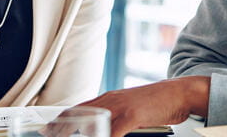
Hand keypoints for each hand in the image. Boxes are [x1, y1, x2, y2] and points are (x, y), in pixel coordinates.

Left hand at [42, 76, 209, 136]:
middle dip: (60, 128)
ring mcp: (120, 107)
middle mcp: (110, 100)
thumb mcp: (130, 108)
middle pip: (77, 114)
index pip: (76, 108)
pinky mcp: (132, 115)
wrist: (179, 92)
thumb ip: (114, 116)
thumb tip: (102, 127)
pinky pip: (112, 132)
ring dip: (77, 133)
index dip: (59, 120)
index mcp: (108, 98)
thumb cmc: (156, 103)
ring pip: (90, 123)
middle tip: (47, 135)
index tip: (47, 129)